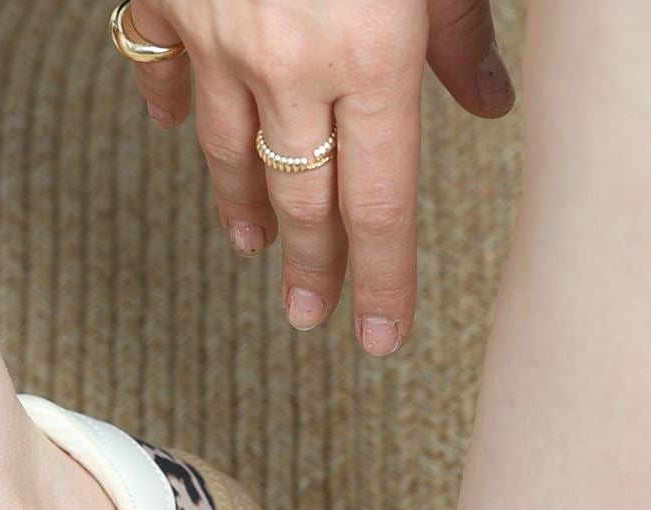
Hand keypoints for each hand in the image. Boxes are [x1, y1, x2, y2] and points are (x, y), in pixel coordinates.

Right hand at [123, 0, 513, 355]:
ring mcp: (215, 31)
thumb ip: (461, 27)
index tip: (380, 338)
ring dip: (243, 202)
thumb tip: (489, 102)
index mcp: (369, 55)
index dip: (382, 278)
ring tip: (252, 243)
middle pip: (302, 194)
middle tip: (308, 314)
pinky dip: (167, 103)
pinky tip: (171, 133)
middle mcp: (287, 64)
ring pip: (227, 146)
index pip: (382, 203)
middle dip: (310, 266)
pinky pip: (161, 64)